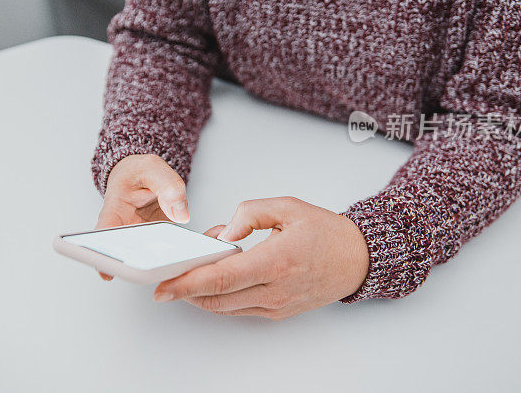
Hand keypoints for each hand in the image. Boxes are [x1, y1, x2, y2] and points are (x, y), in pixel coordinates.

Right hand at [96, 154, 189, 279]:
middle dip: (139, 265)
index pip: (104, 234)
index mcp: (114, 210)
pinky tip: (189, 256)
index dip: (101, 255)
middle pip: (127, 254)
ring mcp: (142, 239)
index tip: (107, 272)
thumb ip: (167, 186)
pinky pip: (167, 254)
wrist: (142, 176)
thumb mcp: (152, 169)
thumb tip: (180, 214)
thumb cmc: (139, 173)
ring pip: (150, 259)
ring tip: (173, 264)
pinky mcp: (158, 243)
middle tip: (151, 269)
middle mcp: (125, 230)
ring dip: (161, 263)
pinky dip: (179, 256)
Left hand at [153, 197, 368, 319]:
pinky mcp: (277, 312)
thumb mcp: (287, 207)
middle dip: (185, 291)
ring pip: (224, 307)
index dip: (187, 285)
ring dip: (200, 294)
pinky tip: (213, 279)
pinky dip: (219, 297)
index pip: (221, 279)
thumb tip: (221, 234)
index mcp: (276, 262)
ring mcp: (276, 306)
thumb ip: (249, 214)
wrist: (357, 259)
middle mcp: (274, 291)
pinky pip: (238, 309)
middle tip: (165, 280)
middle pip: (216, 299)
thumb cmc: (325, 232)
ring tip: (189, 274)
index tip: (164, 287)